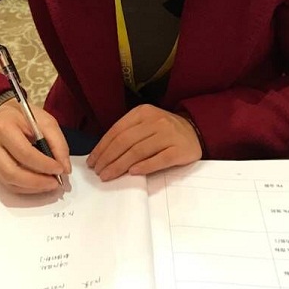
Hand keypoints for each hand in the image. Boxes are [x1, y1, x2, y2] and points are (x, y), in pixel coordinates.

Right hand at [0, 101, 70, 193]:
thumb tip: (64, 168)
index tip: (60, 169)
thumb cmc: (24, 117)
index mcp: (4, 128)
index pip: (24, 153)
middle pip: (11, 172)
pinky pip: (8, 184)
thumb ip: (57, 144)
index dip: (44, 165)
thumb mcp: (45, 121)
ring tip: (49, 185)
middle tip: (55, 183)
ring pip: (8, 182)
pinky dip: (26, 188)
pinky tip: (38, 184)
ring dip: (32, 187)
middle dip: (36, 182)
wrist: (2, 114)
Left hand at [87, 105, 201, 181]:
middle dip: (107, 158)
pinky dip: (144, 166)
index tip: (92, 162)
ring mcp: (168, 135)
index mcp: (142, 112)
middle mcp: (155, 121)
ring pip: (138, 151)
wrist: (195, 131)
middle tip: (98, 172)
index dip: (102, 147)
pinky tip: (132, 173)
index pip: (117, 130)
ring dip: (120, 165)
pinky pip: (159, 159)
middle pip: (125, 141)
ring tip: (108, 176)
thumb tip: (103, 154)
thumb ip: (127, 134)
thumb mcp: (145, 124)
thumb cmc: (164, 131)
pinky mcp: (179, 150)